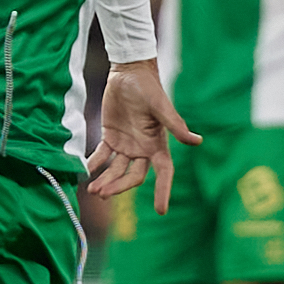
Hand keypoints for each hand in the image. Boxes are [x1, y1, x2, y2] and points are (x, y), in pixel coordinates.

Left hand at [87, 59, 200, 212]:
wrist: (129, 72)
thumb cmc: (148, 88)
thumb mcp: (161, 107)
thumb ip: (176, 126)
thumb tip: (197, 142)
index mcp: (157, 144)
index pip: (163, 173)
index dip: (163, 191)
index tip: (161, 211)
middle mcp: (143, 149)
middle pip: (133, 177)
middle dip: (118, 187)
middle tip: (101, 193)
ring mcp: (126, 144)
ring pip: (116, 170)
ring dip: (105, 180)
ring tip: (92, 190)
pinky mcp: (111, 136)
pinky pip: (102, 155)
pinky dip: (94, 164)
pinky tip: (87, 169)